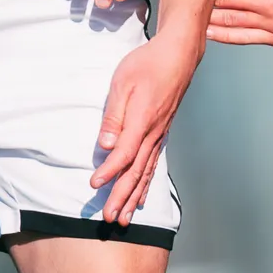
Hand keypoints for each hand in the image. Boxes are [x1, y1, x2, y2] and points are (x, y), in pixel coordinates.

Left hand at [90, 33, 198, 224]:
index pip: (124, 153)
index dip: (109, 171)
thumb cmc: (148, 63)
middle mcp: (154, 132)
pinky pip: (154, 164)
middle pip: (137, 171)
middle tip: (109, 219)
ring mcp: (160, 134)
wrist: (179, 54)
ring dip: (134, 197)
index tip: (93, 185)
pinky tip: (141, 196)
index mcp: (143, 120)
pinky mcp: (162, 132)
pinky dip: (146, 183)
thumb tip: (106, 144)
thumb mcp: (123, 82)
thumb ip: (114, 115)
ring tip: (124, 218)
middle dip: (121, 197)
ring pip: (146, 172)